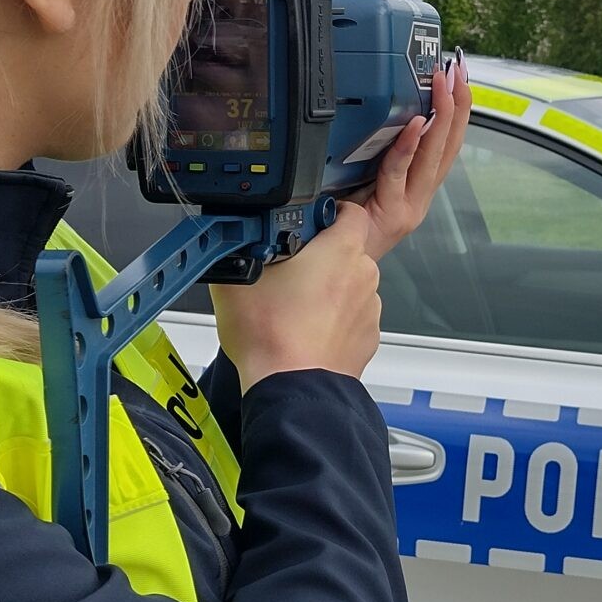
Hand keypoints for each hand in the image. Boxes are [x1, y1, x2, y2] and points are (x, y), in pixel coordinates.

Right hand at [212, 203, 382, 387]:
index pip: (349, 212)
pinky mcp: (366, 338)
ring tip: (293, 309)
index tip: (305, 225)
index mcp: (341, 251)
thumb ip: (241, 248)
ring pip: (349, 287)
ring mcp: (368, 310)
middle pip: (347, 252)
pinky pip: (350, 318)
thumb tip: (232, 238)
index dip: (326, 214)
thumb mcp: (237, 279)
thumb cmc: (270, 337)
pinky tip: (305, 331)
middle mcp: (363, 276)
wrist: (290, 389)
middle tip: (288, 272)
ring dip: (328, 291)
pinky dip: (333, 321)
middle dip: (321, 258)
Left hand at [352, 55, 469, 259]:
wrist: (328, 257)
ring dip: (442, 117)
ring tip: (444, 86)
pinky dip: (410, 146)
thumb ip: (378, 150)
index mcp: (418, 187)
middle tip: (458, 73)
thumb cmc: (342, 218)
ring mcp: (409, 206)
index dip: (457, 111)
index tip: (459, 79)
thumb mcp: (364, 175)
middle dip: (458, 106)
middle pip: (449, 147)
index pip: (446, 144)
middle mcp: (420, 196)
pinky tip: (416, 123)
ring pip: (434, 157)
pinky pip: (400, 173)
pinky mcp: (393, 214)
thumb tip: (380, 109)